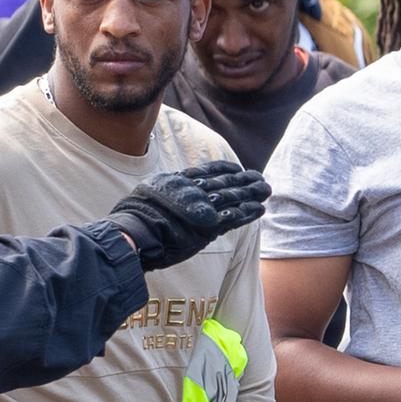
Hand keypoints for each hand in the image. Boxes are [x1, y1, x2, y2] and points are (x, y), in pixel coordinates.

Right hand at [97, 161, 270, 270]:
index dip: (224, 169)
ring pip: (232, 197)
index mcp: (177, 182)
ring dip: (251, 194)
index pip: (206, 172)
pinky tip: (260, 208)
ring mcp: (201, 207)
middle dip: (243, 181)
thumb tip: (173, 186)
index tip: (237, 168)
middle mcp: (192, 191)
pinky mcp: (209, 226)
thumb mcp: (148, 194)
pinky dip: (248, 213)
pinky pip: (234, 217)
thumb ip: (166, 191)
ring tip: (266, 190)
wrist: (135, 233)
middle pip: (223, 183)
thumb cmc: (134, 220)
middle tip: (260, 178)